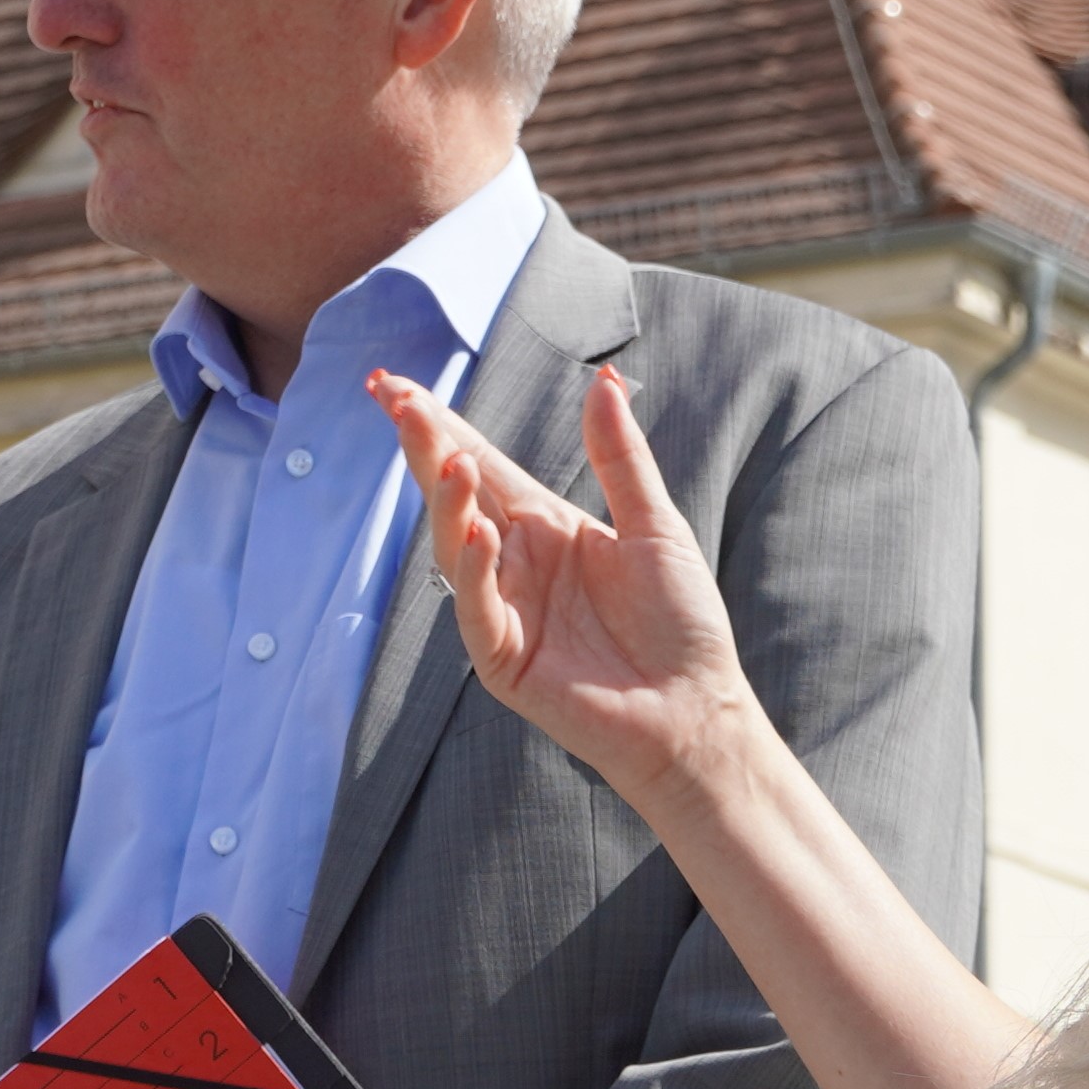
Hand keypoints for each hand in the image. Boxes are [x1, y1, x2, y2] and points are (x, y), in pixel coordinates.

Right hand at [369, 363, 761, 815]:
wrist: (695, 709)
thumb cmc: (681, 623)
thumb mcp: (655, 525)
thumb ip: (620, 457)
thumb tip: (605, 380)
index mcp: (545, 526)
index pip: (480, 463)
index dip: (441, 424)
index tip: (397, 383)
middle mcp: (515, 561)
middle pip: (456, 493)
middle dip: (422, 446)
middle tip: (394, 396)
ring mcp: (504, 609)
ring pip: (454, 545)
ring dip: (447, 501)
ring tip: (451, 460)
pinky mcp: (503, 658)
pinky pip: (477, 607)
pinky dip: (474, 570)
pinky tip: (479, 533)